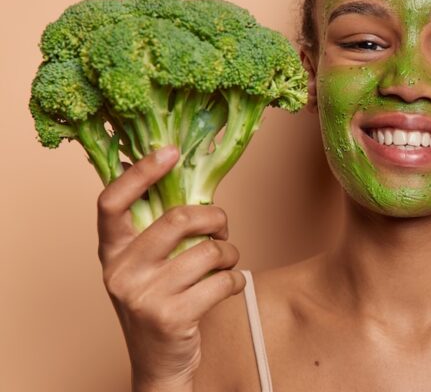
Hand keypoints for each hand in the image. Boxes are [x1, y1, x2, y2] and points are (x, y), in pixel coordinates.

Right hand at [96, 145, 245, 390]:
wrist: (159, 363)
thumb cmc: (159, 302)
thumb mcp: (146, 265)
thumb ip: (156, 226)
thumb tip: (176, 169)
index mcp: (111, 251)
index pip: (111, 201)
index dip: (141, 172)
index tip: (170, 151)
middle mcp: (120, 271)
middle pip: (177, 219)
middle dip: (215, 218)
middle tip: (222, 227)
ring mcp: (143, 296)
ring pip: (208, 251)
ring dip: (229, 254)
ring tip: (226, 262)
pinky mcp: (170, 317)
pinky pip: (222, 281)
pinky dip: (236, 280)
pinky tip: (229, 285)